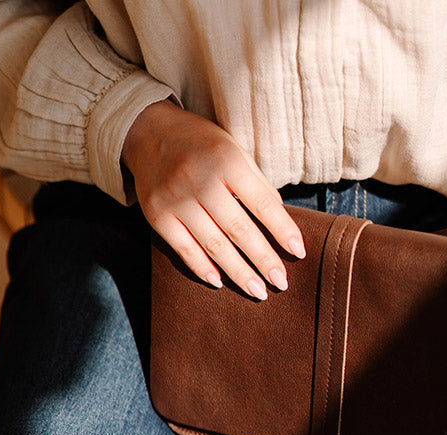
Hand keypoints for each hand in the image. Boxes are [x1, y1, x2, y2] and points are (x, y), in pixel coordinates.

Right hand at [122, 100, 304, 298]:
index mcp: (227, 161)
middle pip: (239, 230)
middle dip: (264, 261)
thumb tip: (281, 223)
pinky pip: (184, 249)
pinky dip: (202, 268)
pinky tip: (220, 283)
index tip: (299, 252)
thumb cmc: (202, 145)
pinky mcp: (157, 215)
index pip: (262, 203)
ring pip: (214, 245)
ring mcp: (176, 200)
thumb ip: (257, 184)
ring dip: (239, 273)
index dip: (283, 230)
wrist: (148, 131)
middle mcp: (201, 181)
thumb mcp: (234, 150)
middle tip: (281, 283)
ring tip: (258, 292)